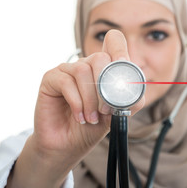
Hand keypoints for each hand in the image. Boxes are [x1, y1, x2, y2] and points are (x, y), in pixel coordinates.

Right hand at [2, 29, 144, 187]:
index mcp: (104, 69)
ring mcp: (67, 70)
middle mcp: (86, 65)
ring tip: (92, 118)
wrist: (68, 145)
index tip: (123, 69)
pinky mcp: (51, 78)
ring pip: (82, 70)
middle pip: (100, 57)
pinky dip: (76, 102)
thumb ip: (129, 101)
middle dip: (105, 87)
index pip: (113, 42)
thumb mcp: (116, 115)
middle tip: (105, 110)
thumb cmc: (92, 126)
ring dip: (90, 98)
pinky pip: (66, 82)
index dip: (119, 50)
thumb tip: (135, 90)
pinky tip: (79, 116)